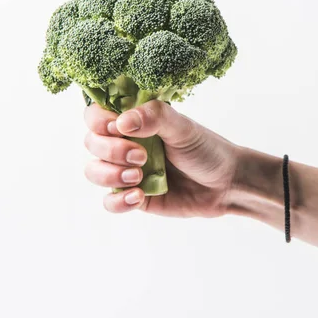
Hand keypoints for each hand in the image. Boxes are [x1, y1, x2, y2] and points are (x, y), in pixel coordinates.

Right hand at [83, 101, 240, 216]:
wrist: (226, 184)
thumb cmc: (205, 149)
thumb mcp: (183, 127)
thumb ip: (155, 117)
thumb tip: (121, 122)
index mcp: (135, 122)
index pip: (97, 115)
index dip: (98, 121)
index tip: (116, 127)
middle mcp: (125, 144)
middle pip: (91, 143)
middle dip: (109, 150)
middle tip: (141, 156)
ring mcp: (127, 171)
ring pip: (94, 172)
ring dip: (109, 175)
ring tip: (138, 178)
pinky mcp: (134, 197)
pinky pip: (109, 202)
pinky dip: (118, 201)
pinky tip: (138, 197)